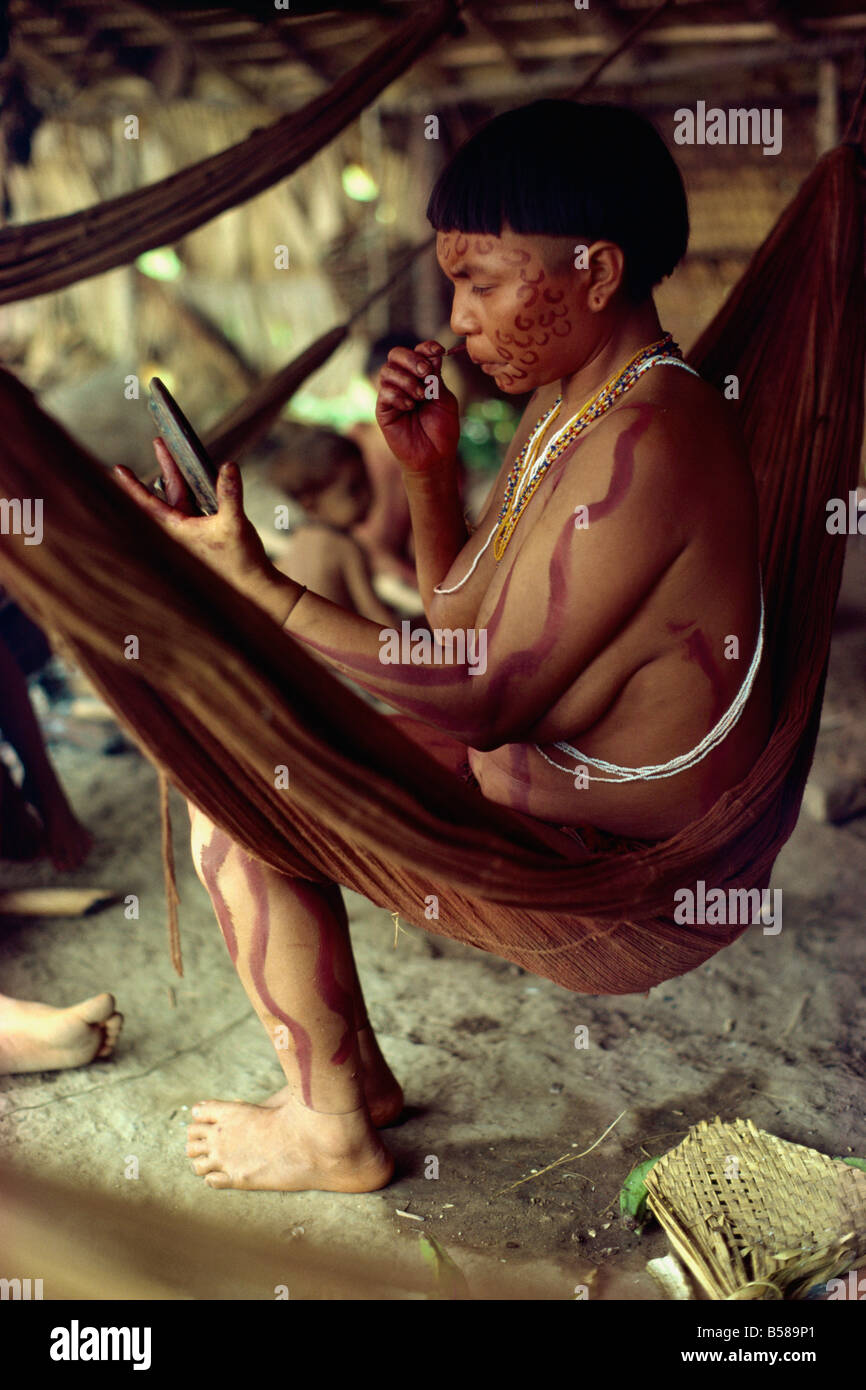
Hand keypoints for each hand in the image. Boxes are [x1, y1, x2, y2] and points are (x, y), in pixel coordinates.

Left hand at [114, 439, 271, 593]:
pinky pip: (192, 505)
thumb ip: (230, 493)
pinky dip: (192, 489)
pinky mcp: (205, 533)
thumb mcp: (235, 522)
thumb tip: (229, 466)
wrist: (252, 584)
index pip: (149, 504)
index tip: (118, 468)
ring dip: (178, 476)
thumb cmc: (240, 559)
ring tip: (171, 452)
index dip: (133, 485)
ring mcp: (193, 531)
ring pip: (180, 497)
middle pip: (169, 492)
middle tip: (158, 441)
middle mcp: (181, 530)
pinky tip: (194, 478)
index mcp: (178, 530)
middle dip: (166, 466)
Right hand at [375, 340, 459, 473]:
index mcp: (421, 376)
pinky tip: (410, 407)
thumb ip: (436, 378)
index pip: (417, 351)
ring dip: (406, 380)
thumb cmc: (442, 430)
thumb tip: (432, 355)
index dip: (426, 347)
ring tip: (421, 397)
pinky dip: (399, 396)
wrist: (435, 457)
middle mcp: (404, 382)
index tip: (439, 351)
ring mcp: (392, 395)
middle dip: (412, 359)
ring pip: (387, 371)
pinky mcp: (383, 410)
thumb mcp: (445, 400)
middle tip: (426, 373)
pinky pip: (384, 392)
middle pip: (396, 354)